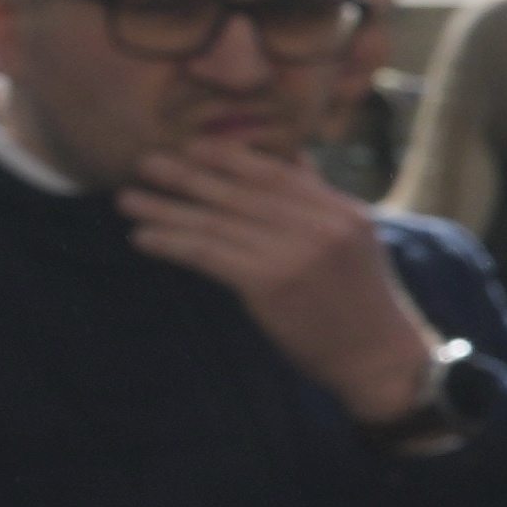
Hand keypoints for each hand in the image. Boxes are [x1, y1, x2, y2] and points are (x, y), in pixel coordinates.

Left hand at [128, 133, 448, 422]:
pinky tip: (143, 239)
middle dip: (188, 176)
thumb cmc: (361, 303)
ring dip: (167, 210)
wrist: (378, 359)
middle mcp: (322, 226)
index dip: (230, 157)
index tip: (191, 146)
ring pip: (218, 223)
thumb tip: (292, 158)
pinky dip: (172, 243)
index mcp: (342, 211)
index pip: (277, 174)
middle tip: (144, 161)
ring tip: (128, 200)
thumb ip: (321, 199)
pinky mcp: (272, 285)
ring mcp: (298, 255)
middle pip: (241, 194)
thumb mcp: (355, 241)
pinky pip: (209, 255)